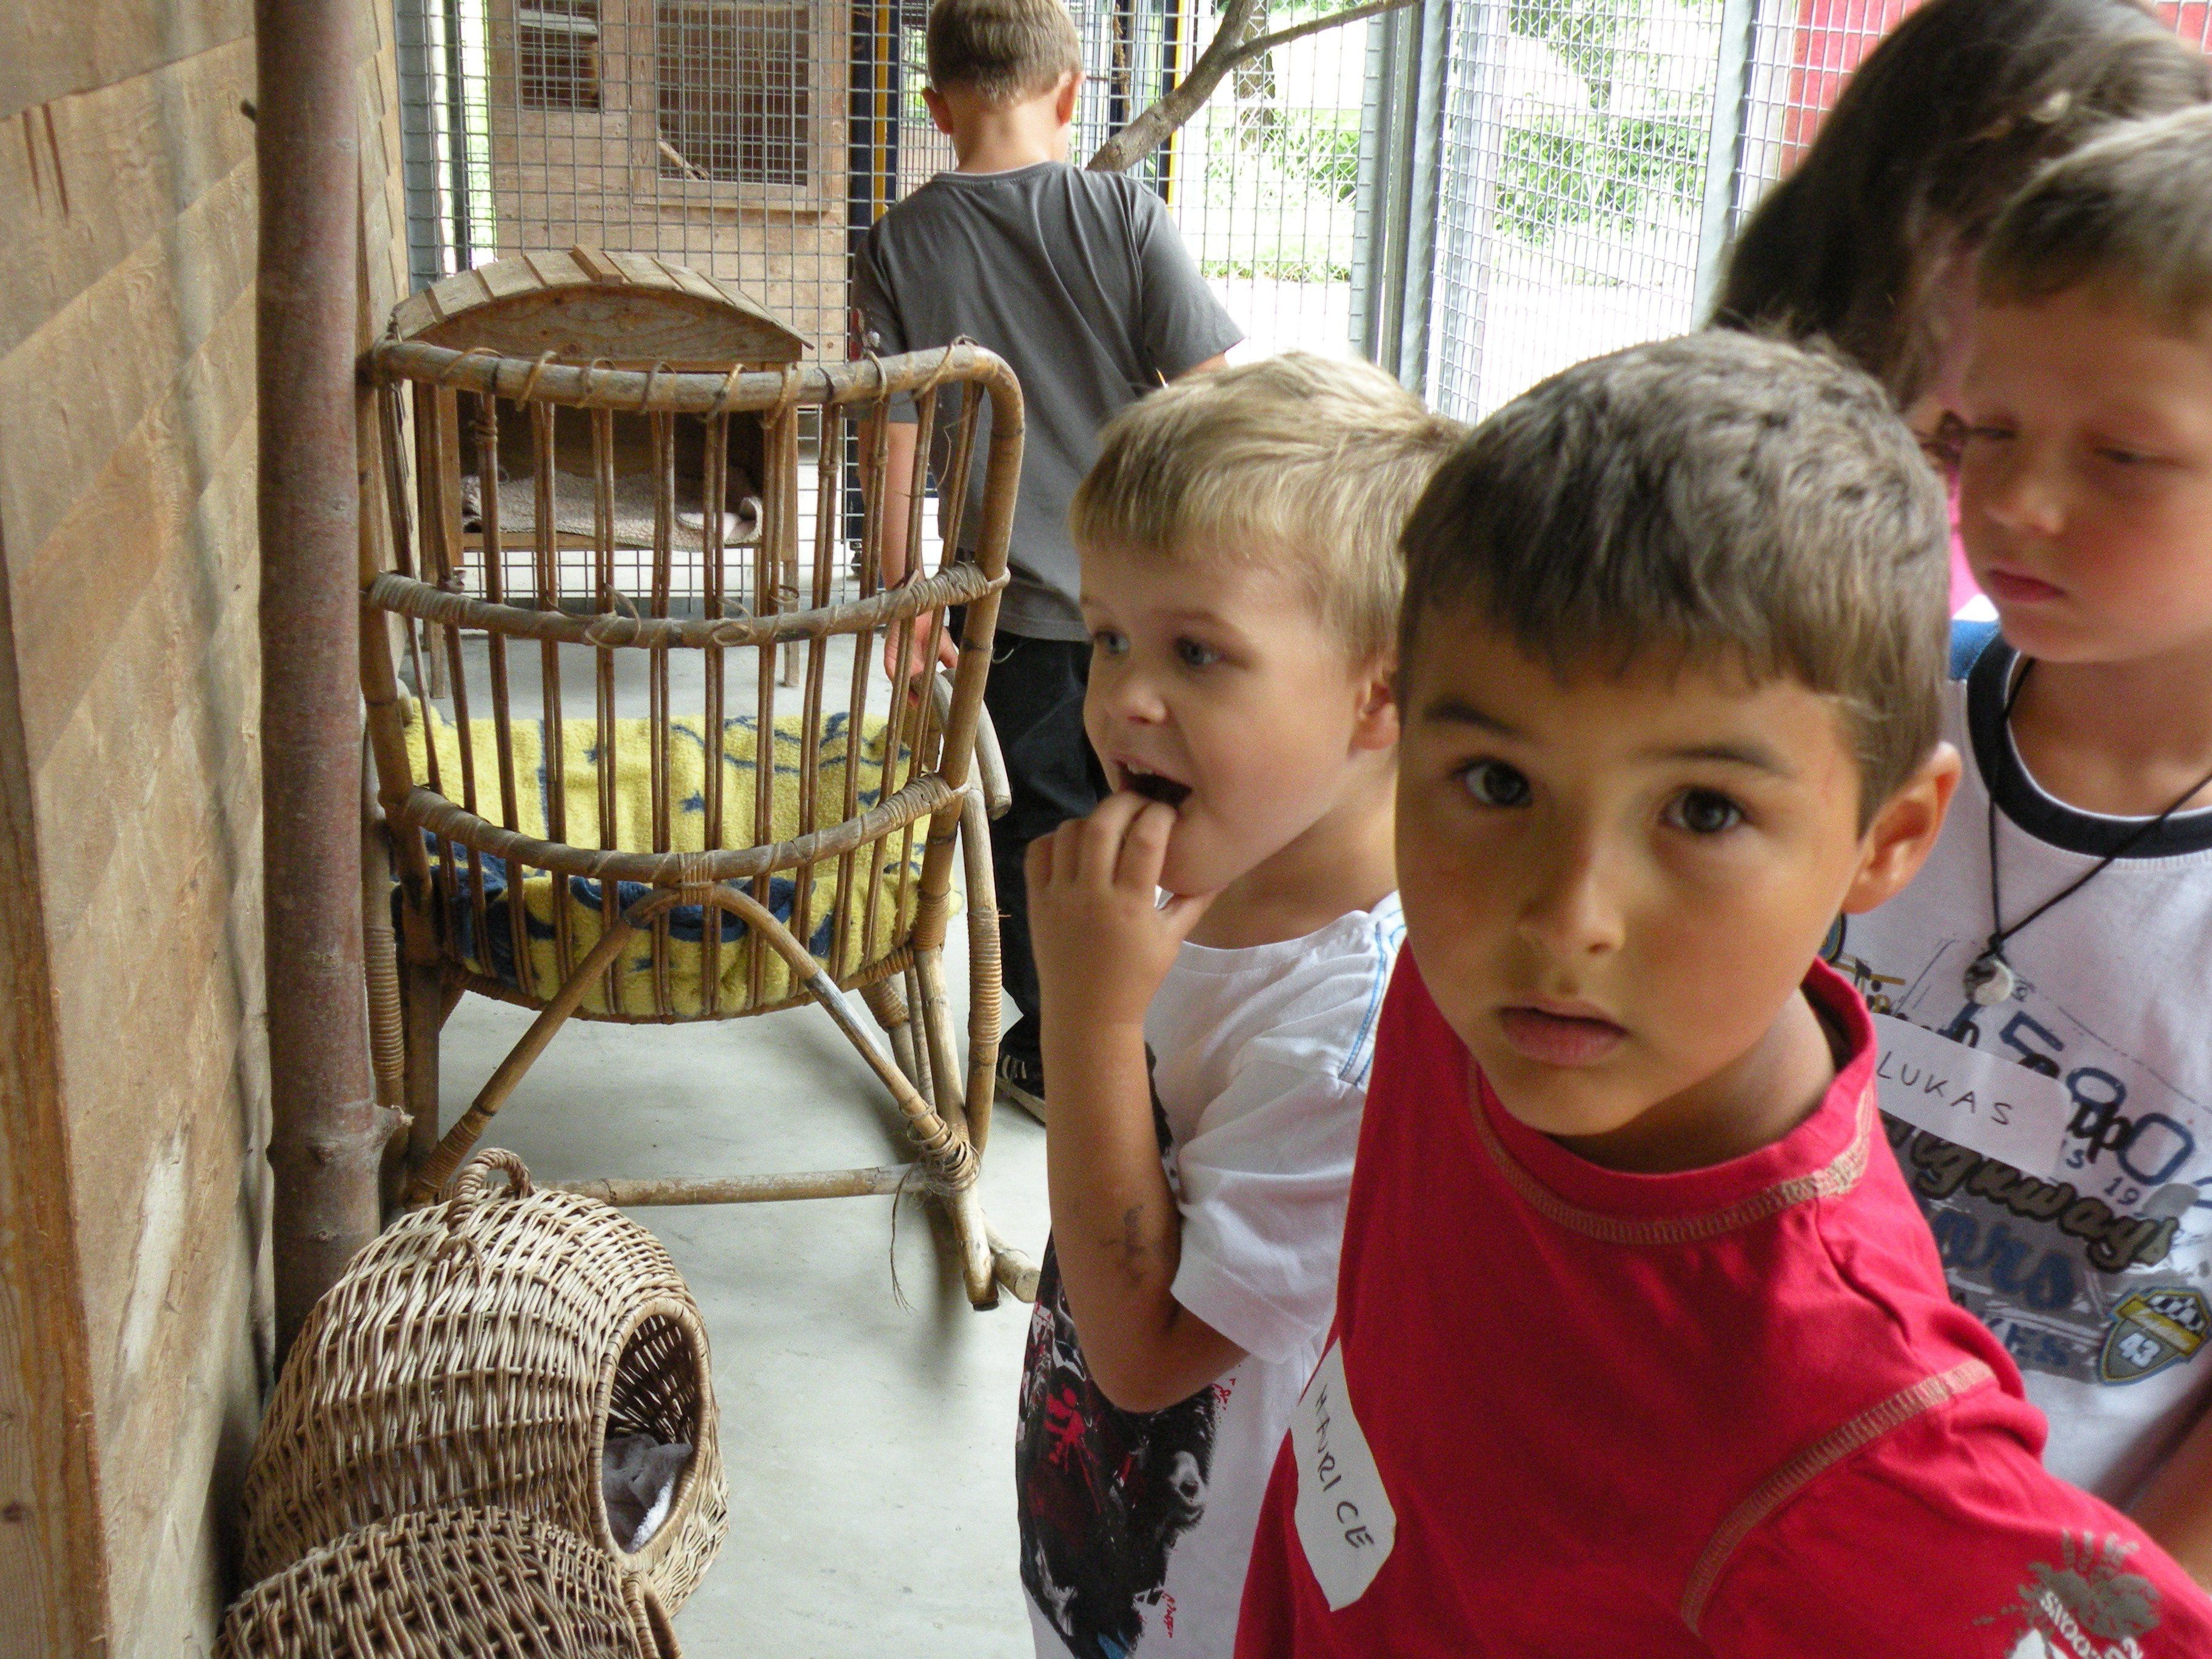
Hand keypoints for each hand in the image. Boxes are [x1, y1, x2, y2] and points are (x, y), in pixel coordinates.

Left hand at [881, 613, 960, 699]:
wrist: (923, 611)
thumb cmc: (933, 628)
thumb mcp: (947, 649)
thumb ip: (952, 664)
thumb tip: (961, 680)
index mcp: (923, 667)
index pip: (924, 686)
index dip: (928, 696)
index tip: (936, 707)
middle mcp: (911, 667)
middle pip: (912, 687)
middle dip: (917, 698)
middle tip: (925, 709)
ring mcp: (900, 662)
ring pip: (901, 682)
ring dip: (907, 693)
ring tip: (916, 703)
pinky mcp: (890, 656)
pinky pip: (891, 670)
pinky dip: (897, 679)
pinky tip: (904, 688)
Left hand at [1026, 792, 1216, 1037]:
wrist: (1087, 1014)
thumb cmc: (1136, 979)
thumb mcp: (1172, 941)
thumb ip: (1195, 900)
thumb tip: (1223, 866)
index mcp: (1131, 905)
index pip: (1146, 838)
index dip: (1159, 814)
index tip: (1168, 814)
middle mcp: (1092, 895)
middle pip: (1102, 823)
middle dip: (1124, 802)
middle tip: (1138, 806)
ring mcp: (1058, 897)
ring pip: (1068, 832)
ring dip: (1091, 820)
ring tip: (1108, 828)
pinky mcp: (1036, 902)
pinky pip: (1037, 852)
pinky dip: (1055, 839)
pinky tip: (1075, 847)